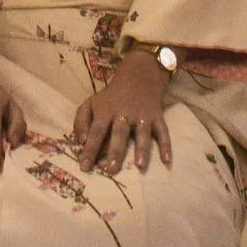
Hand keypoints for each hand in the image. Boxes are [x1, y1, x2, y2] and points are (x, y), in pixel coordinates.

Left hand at [73, 47, 172, 174]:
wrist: (137, 76)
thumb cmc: (110, 98)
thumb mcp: (91, 103)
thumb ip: (81, 121)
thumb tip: (80, 142)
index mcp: (105, 111)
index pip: (96, 131)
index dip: (89, 149)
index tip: (84, 167)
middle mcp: (124, 113)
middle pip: (119, 133)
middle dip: (115, 151)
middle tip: (111, 170)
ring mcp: (142, 115)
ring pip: (142, 132)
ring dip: (142, 149)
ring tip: (140, 166)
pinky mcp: (157, 116)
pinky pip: (163, 131)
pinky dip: (166, 145)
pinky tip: (166, 161)